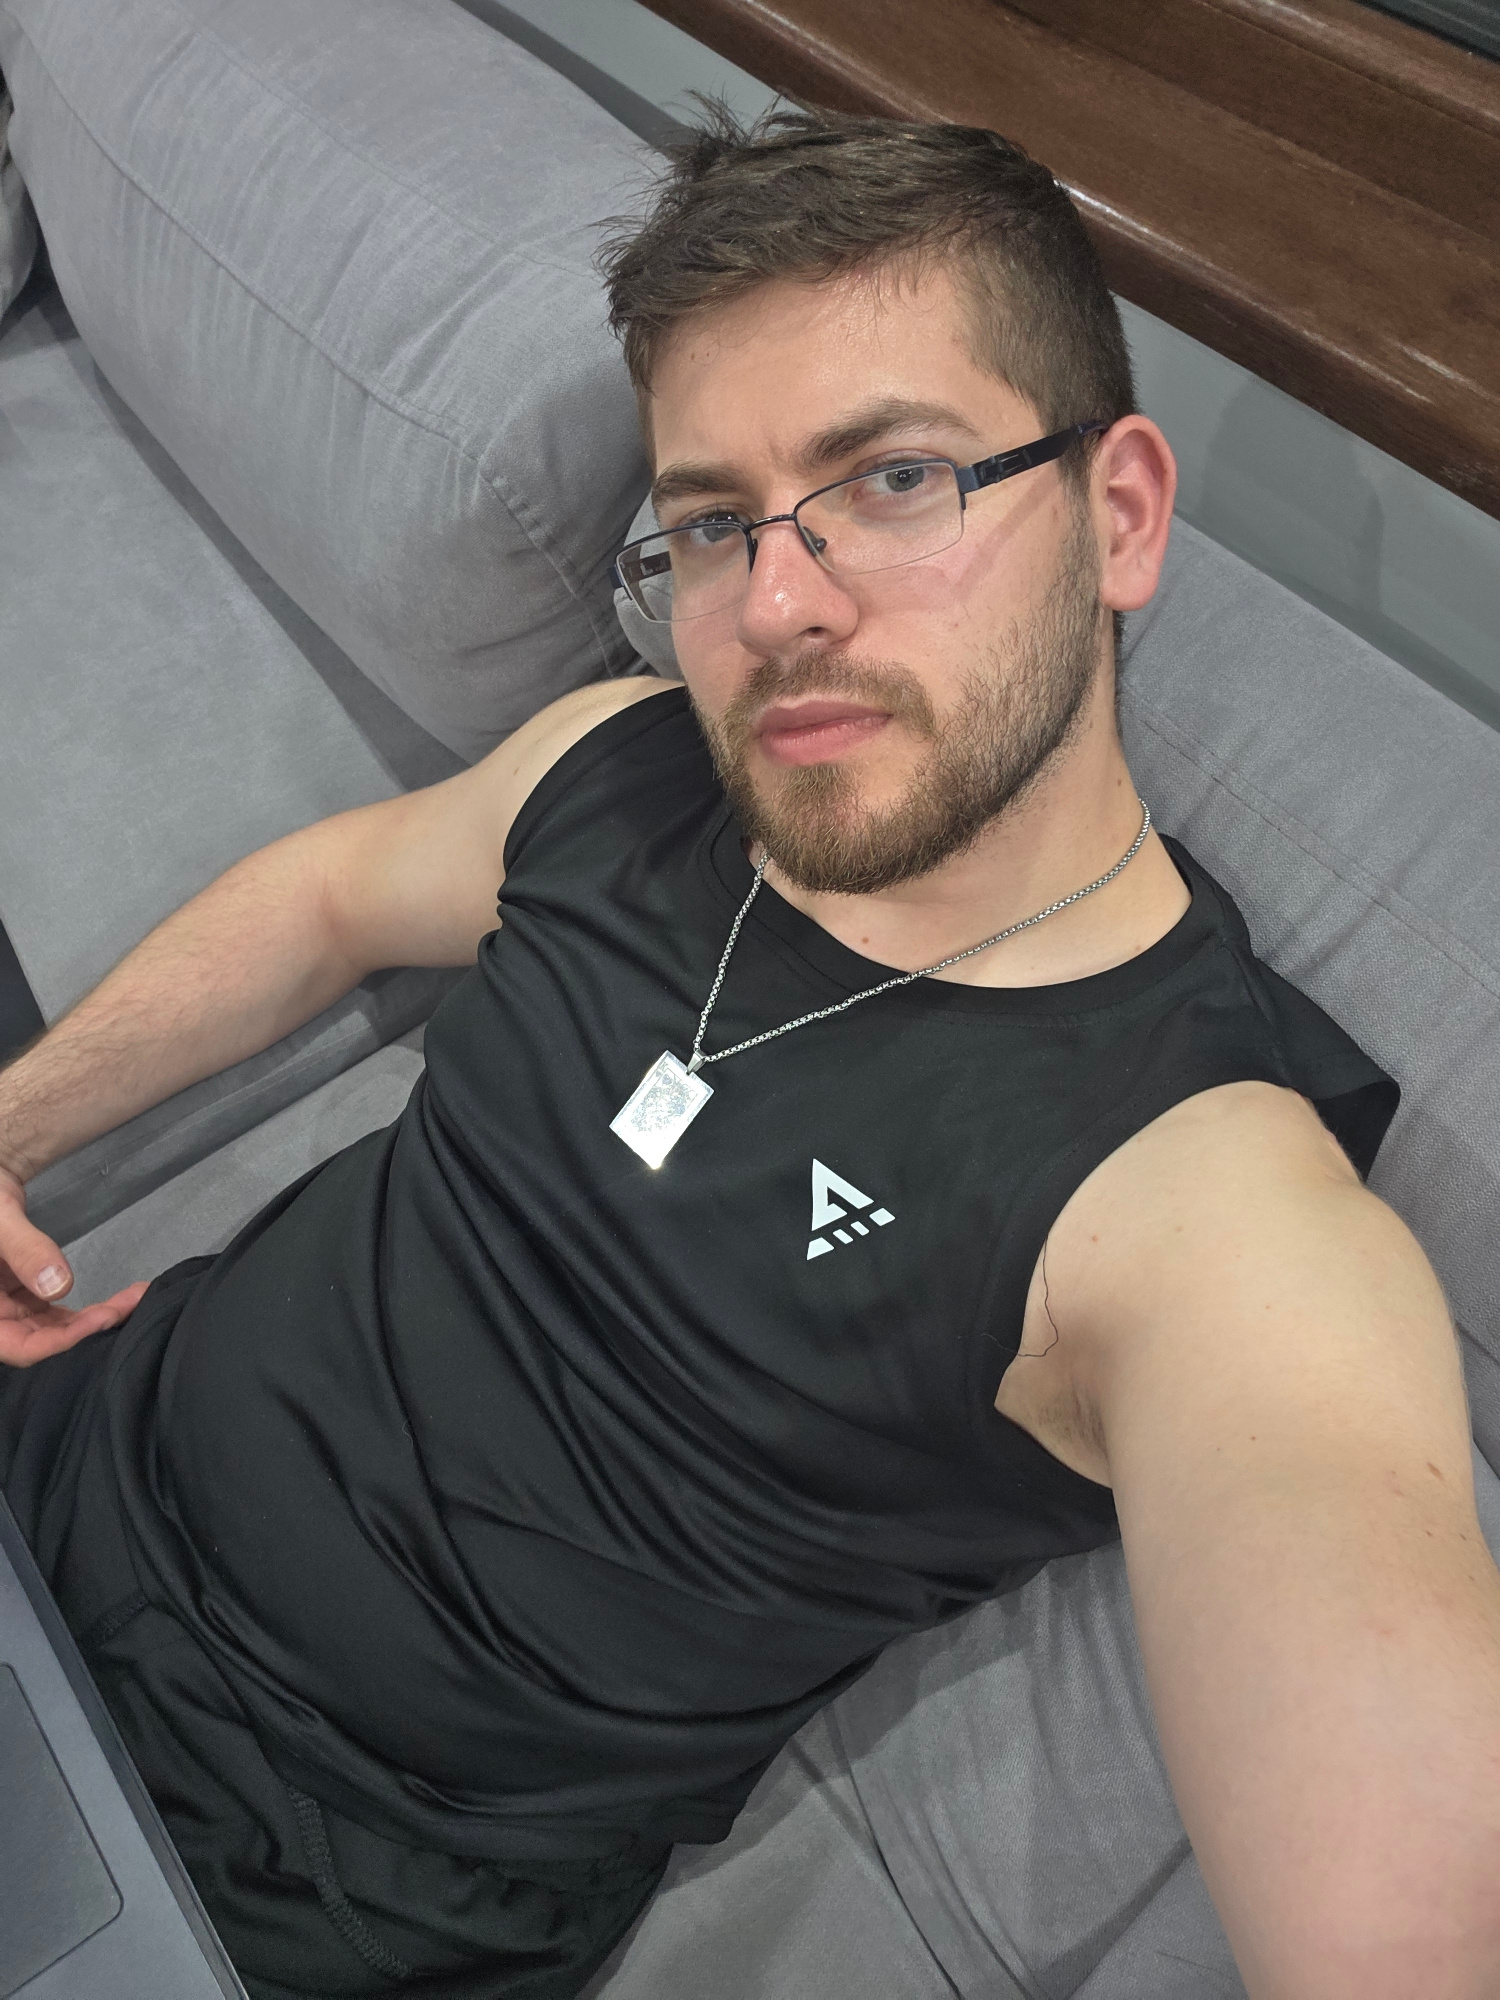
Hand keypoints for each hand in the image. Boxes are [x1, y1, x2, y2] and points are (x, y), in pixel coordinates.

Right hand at [0, 1165, 148, 1366]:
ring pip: (54, 1329)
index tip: (102, 1319)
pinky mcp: (24, 1300)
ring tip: (134, 1299)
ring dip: (94, 1319)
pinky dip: (85, 1310)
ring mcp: (9, 1310)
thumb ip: (24, 1250)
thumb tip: (59, 1286)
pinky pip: (55, 1314)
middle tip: (132, 1305)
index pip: (19, 1347)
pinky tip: (117, 1301)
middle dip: (89, 1328)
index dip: (60, 1342)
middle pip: (42, 1341)